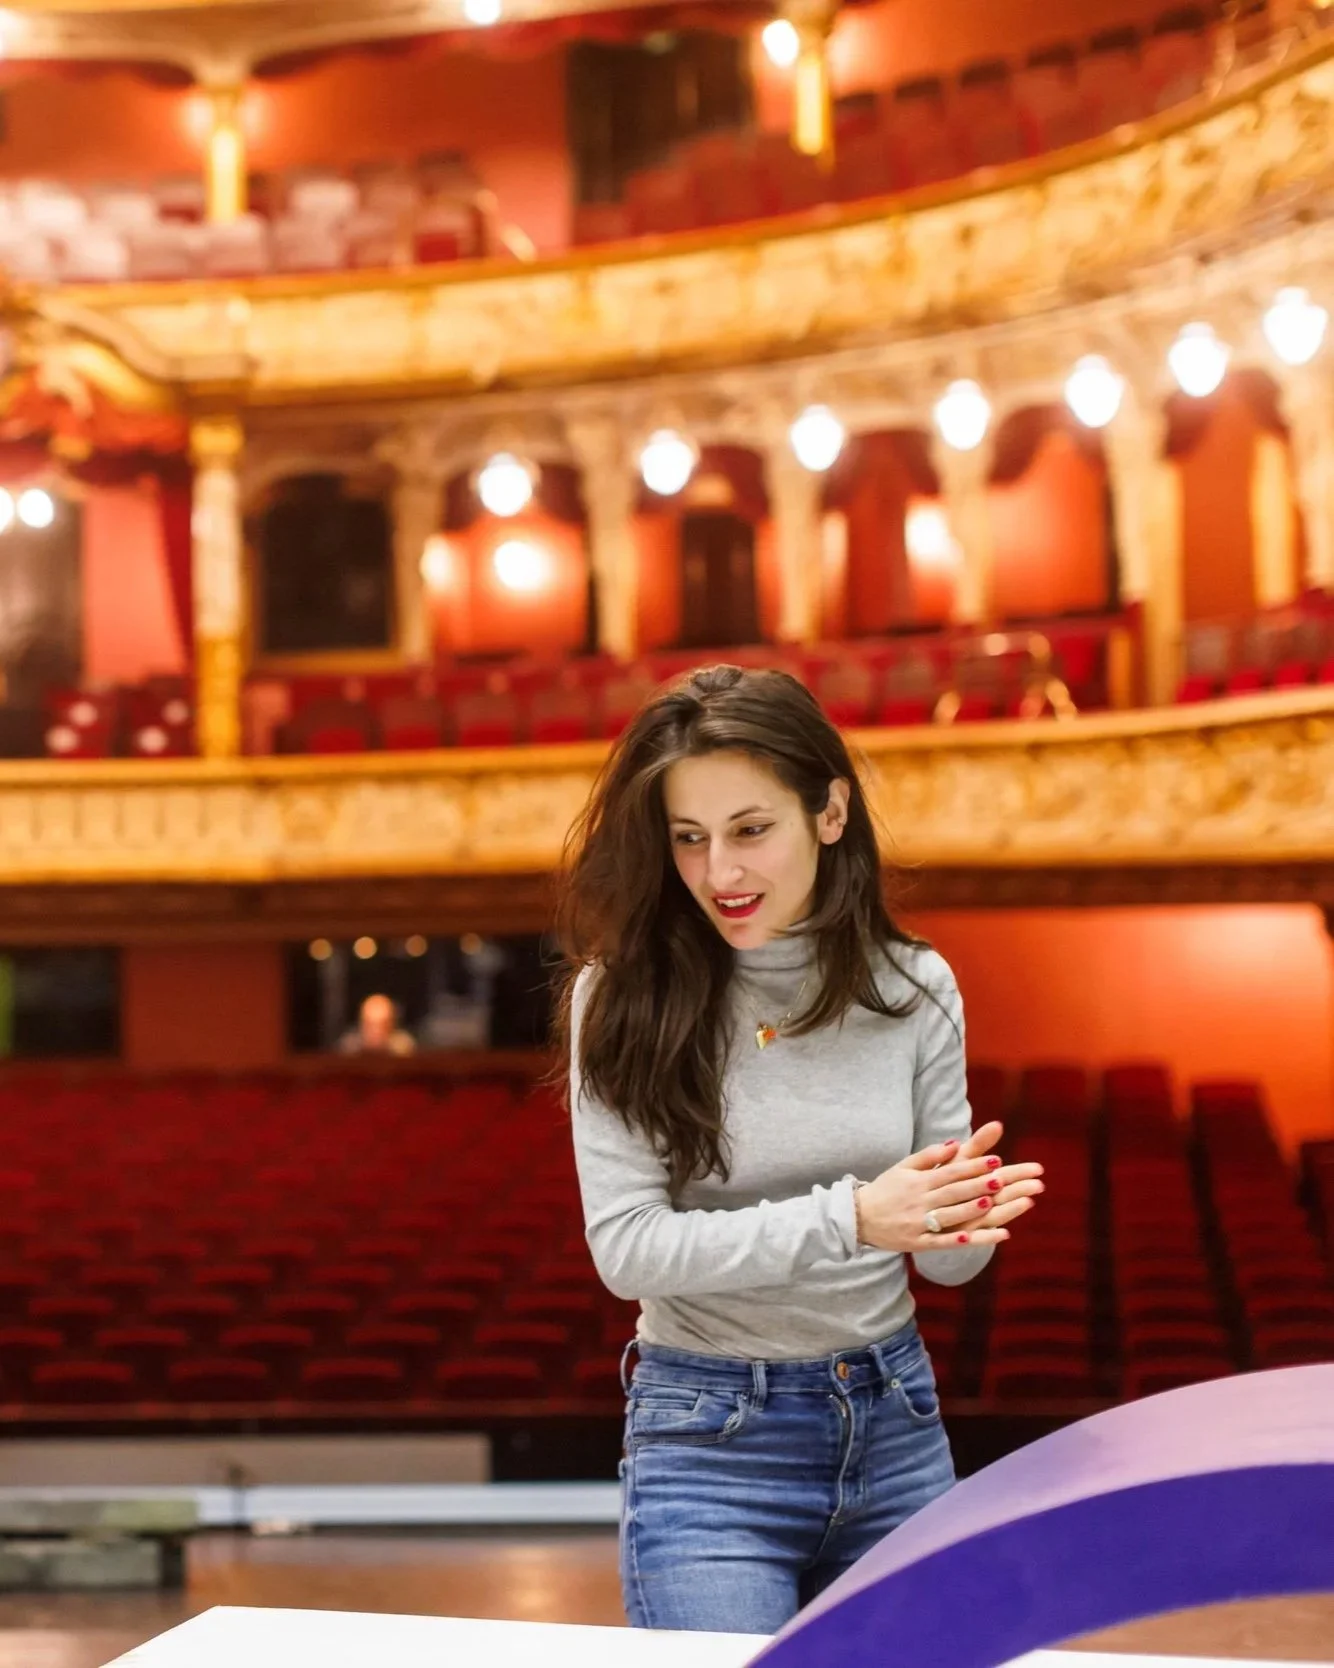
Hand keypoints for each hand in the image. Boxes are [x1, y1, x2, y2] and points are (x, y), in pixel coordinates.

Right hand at [854, 1121, 1043, 1253]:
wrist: (858, 1217)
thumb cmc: (885, 1189)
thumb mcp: (903, 1167)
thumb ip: (929, 1156)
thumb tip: (954, 1143)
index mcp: (918, 1181)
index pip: (950, 1172)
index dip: (973, 1166)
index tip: (995, 1160)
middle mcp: (920, 1201)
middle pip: (953, 1192)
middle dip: (978, 1185)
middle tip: (1001, 1179)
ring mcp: (918, 1223)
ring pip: (948, 1216)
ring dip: (969, 1210)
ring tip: (990, 1202)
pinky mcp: (917, 1243)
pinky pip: (941, 1242)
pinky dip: (959, 1241)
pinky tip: (975, 1239)